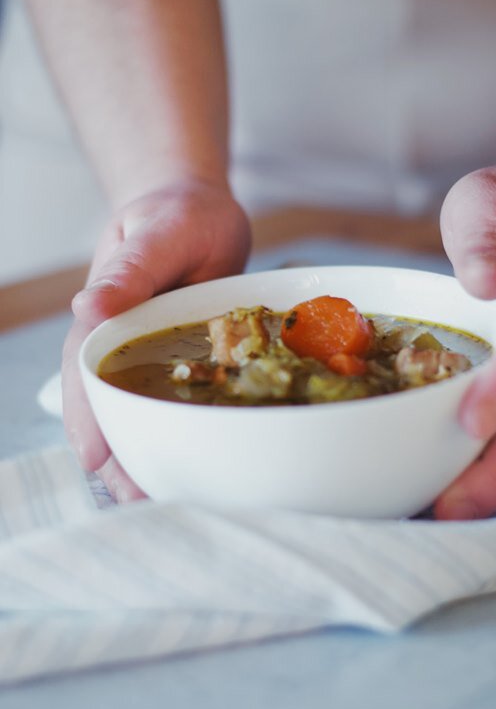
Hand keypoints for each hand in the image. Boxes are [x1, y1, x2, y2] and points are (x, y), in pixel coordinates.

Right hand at [62, 179, 250, 500]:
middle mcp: (117, 342)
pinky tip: (191, 462)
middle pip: (107, 405)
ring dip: (144, 452)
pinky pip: (173, 403)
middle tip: (138, 499)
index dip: (88, 416)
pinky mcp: (176, 365)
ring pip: (136, 411)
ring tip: (161, 497)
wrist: (197, 209)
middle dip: (118, 453)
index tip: (95, 458)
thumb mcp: (160, 231)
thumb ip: (130, 269)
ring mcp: (146, 357)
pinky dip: (178, 433)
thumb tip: (87, 308)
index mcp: (104, 315)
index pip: (86, 372)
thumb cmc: (179, 214)